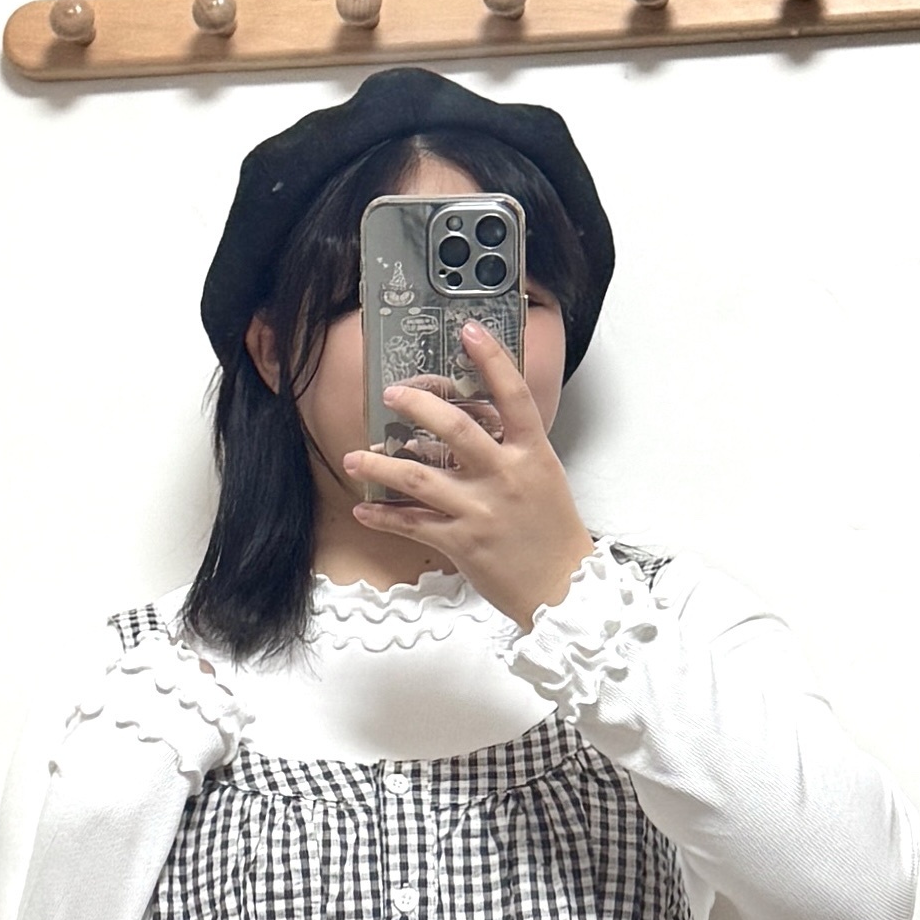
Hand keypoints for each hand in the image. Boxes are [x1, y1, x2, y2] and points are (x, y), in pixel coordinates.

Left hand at [344, 325, 595, 630]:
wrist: (563, 589)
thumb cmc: (553, 532)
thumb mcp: (543, 478)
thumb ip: (512, 449)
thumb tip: (473, 425)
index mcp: (532, 454)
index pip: (513, 396)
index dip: (491, 359)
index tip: (469, 330)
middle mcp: (506, 476)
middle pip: (455, 428)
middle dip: (417, 405)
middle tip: (392, 394)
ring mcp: (482, 510)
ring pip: (418, 477)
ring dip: (380, 465)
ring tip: (355, 457)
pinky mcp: (462, 543)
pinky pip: (413, 524)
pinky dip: (384, 517)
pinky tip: (364, 510)